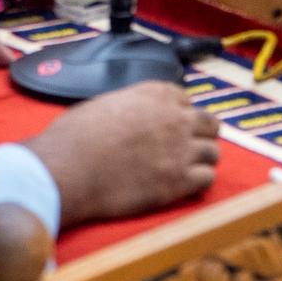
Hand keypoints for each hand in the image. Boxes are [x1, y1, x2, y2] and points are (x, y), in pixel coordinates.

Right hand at [25, 81, 220, 223]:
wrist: (68, 169)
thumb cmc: (75, 136)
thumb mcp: (104, 103)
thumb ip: (132, 106)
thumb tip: (134, 117)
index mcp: (156, 94)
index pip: (185, 100)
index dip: (179, 115)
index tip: (171, 126)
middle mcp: (175, 118)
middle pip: (210, 124)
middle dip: (201, 135)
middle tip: (187, 148)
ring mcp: (180, 150)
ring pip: (213, 153)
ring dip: (201, 160)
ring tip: (185, 169)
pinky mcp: (178, 181)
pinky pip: (207, 179)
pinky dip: (197, 182)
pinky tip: (181, 185)